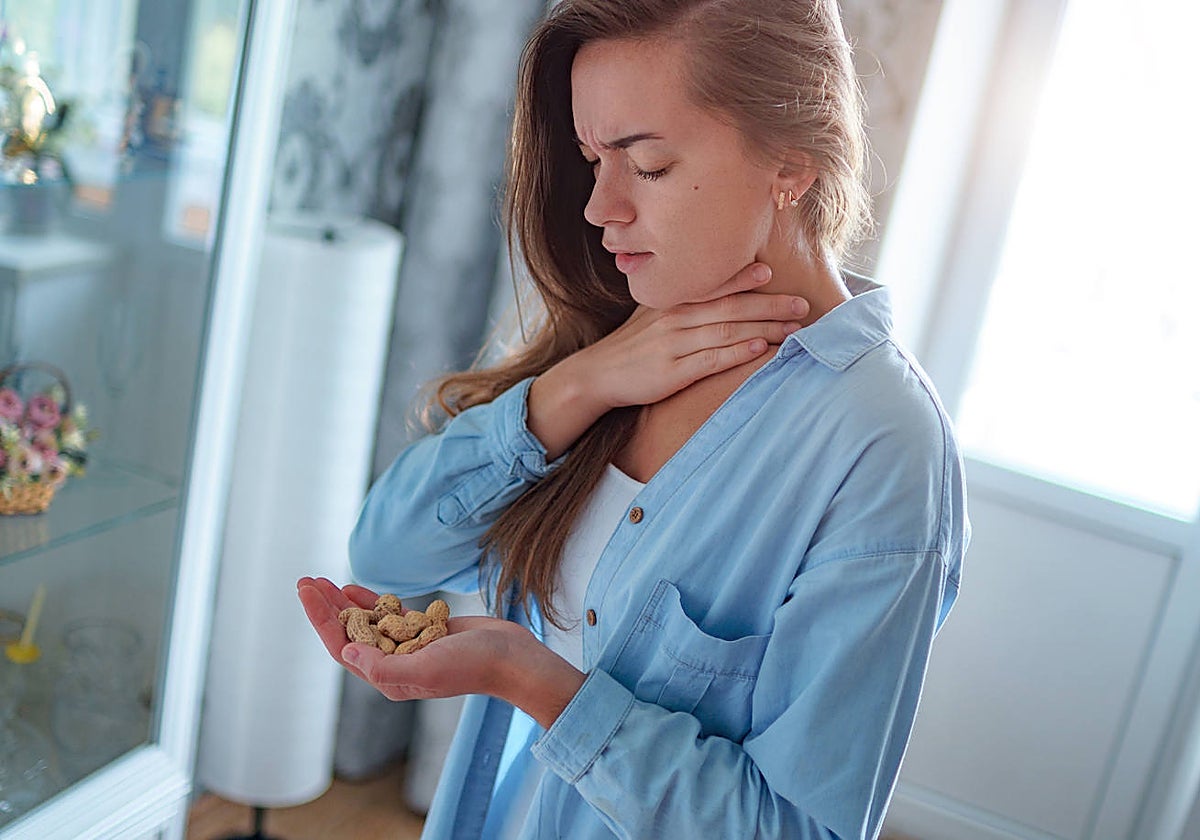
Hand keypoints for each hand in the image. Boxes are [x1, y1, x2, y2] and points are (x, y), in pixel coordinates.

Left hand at [296, 577, 584, 725]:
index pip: (341, 646)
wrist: (511, 658)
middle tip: (306, 579)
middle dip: (325, 607)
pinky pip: (388, 615)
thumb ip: (384, 667)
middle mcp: (393, 664)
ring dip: (343, 602)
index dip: (320, 618)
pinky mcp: (424, 632)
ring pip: (365, 623)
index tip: (306, 591)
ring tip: (323, 581)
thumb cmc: (472, 666)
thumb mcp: (426, 670)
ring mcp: (408, 647)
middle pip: (347, 633)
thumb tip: (346, 653)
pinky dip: (370, 601)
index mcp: (387, 678)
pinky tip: (355, 588)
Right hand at [575, 261, 807, 408]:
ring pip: (727, 332)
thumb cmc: (632, 345)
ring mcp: (674, 345)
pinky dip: (738, 353)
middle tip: (802, 304)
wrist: (598, 374)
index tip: (771, 272)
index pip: (713, 285)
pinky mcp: (673, 372)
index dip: (743, 277)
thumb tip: (714, 289)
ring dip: (764, 329)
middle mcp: (675, 318)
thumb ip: (680, 301)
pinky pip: (712, 360)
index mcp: (672, 301)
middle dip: (770, 305)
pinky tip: (761, 350)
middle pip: (730, 308)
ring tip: (794, 329)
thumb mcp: (651, 314)